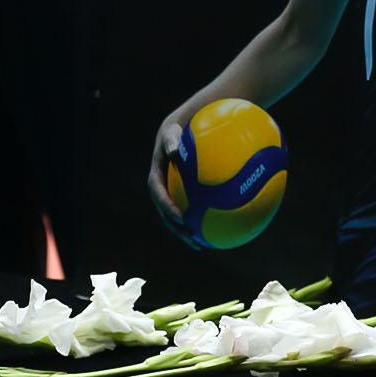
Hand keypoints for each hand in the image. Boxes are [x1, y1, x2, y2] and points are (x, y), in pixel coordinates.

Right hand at [146, 112, 199, 248]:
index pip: (159, 196)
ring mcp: (172, 195)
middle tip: (192, 238)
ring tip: (203, 245)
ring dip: (188, 232)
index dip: (168, 208)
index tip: (181, 218)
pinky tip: (218, 231)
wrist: (177, 133)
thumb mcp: (172, 132)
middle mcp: (163, 189)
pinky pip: (192, 210)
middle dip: (178, 228)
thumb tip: (173, 152)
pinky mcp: (183, 197)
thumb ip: (172, 141)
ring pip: (178, 217)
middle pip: (167, 214)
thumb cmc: (178, 131)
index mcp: (157, 177)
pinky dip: (202, 221)